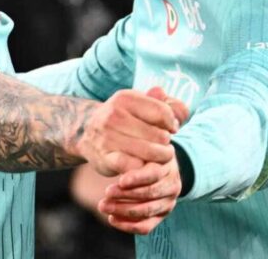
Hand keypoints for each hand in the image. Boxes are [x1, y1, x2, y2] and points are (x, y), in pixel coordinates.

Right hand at [95, 87, 187, 234]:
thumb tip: (180, 114)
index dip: (172, 124)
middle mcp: (114, 115)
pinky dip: (145, 169)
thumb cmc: (123, 119)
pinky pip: (136, 167)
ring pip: (151, 153)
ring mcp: (108, 137)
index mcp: (125, 98)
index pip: (163, 112)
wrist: (86, 134)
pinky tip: (144, 165)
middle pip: (160, 136)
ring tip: (158, 157)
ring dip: (160, 158)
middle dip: (166, 144)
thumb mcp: (140, 104)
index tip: (170, 129)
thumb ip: (166, 104)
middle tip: (162, 146)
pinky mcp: (106, 158)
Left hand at [98, 154, 180, 234]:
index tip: (120, 181)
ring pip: (147, 211)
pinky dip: (128, 225)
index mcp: (167, 165)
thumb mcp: (137, 150)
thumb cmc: (140, 154)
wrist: (151, 165)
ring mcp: (168, 202)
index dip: (137, 178)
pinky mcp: (160, 216)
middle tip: (106, 193)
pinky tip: (112, 218)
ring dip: (123, 210)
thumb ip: (130, 155)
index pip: (154, 174)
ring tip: (103, 205)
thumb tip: (120, 161)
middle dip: (126, 195)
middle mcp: (172, 185)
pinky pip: (146, 226)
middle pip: (150, 193)